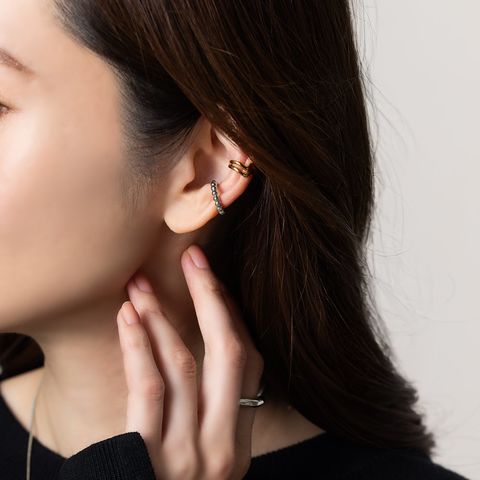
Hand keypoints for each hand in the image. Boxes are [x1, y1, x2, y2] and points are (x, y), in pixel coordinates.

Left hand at [116, 244, 264, 478]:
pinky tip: (127, 318)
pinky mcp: (146, 461)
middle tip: (192, 256)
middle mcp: (223, 446)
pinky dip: (138, 347)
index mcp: (239, 442)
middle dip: (211, 297)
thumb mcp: (206, 460)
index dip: (232, 316)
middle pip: (228, 352)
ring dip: (161, 316)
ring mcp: (187, 456)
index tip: (212, 282)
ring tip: (138, 284)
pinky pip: (149, 391)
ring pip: (183, 364)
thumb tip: (207, 354)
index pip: (249, 363)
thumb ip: (213, 417)